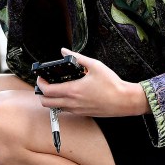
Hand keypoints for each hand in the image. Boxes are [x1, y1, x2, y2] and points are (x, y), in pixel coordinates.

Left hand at [34, 49, 149, 116]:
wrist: (124, 101)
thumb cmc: (112, 85)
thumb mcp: (95, 65)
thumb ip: (77, 57)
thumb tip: (65, 51)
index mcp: (73, 90)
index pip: (47, 90)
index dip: (40, 84)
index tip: (41, 78)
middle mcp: (72, 103)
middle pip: (46, 103)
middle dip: (41, 93)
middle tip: (45, 84)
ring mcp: (77, 110)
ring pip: (55, 107)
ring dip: (51, 99)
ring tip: (56, 88)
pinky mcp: (82, 113)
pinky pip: (66, 110)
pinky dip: (61, 103)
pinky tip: (69, 94)